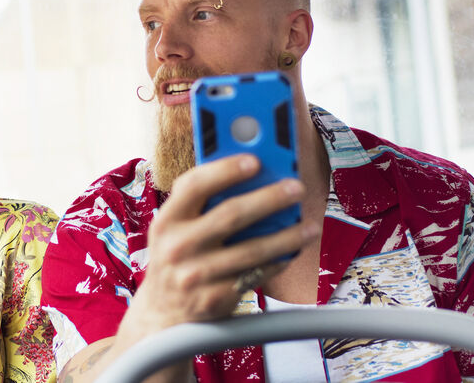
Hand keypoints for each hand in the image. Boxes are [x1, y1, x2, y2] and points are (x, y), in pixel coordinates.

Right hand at [123, 154, 317, 334]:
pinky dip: (277, 262)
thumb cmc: (177, 259)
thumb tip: (253, 177)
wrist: (164, 313)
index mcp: (166, 220)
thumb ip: (202, 204)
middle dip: (269, 198)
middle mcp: (177, 246)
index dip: (225, 170)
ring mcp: (195, 275)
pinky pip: (255, 275)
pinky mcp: (214, 298)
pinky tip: (292, 252)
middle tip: (296, 187)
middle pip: (230, 215)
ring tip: (309, 227)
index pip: (194, 186)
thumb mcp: (175, 229)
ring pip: (251, 250)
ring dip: (286, 236)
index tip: (255, 160)